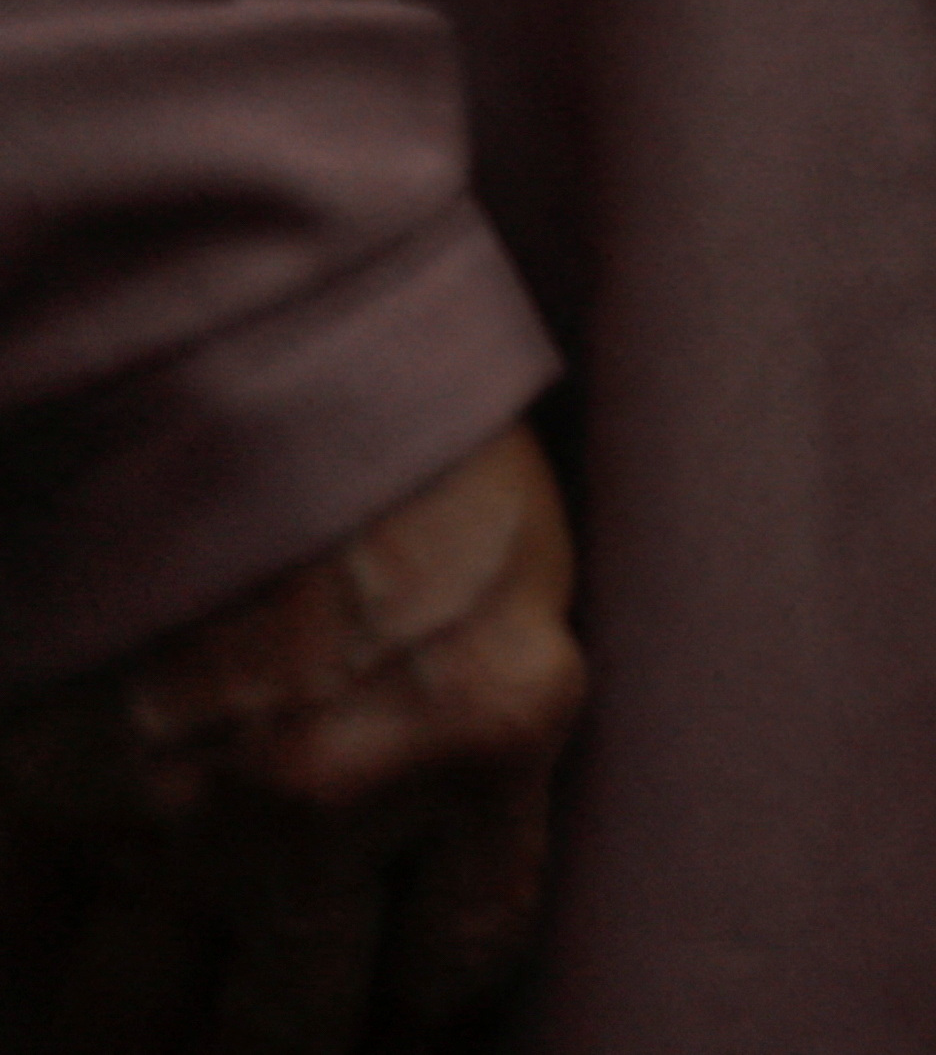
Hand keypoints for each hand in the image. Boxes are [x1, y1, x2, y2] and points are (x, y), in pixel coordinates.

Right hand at [0, 421, 585, 1053]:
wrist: (230, 318)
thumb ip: (497, 722)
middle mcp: (336, 797)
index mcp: (491, 734)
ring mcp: (172, 799)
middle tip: (254, 1030)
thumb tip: (455, 863)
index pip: (458, 966)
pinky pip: (19, 940)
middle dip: (273, 1051)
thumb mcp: (521, 564)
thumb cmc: (399, 428)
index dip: (412, 1012)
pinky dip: (33, 961)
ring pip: (128, 1026)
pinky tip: (53, 960)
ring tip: (146, 1023)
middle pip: (289, 1038)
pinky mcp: (40, 778)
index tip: (385, 1014)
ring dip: (134, 1036)